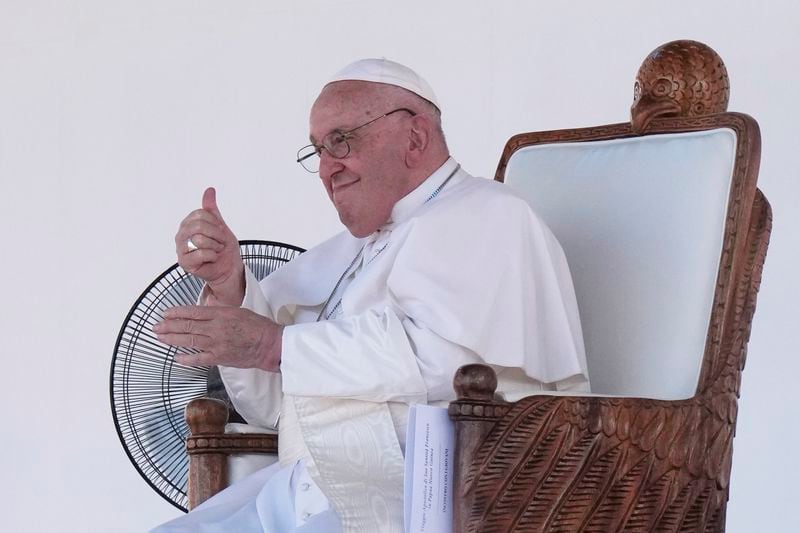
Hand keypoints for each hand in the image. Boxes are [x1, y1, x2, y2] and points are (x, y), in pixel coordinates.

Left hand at [154, 305, 282, 371]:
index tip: (165, 313)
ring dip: (173, 339)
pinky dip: (187, 359)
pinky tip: (176, 358)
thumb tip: (205, 308)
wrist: (270, 345)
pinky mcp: (220, 358)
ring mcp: (217, 344)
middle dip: (169, 326)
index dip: (177, 313)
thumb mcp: (238, 311)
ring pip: (189, 341)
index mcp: (221, 314)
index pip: (193, 312)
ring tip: (160, 338)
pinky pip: (199, 359)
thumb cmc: (258, 327)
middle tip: (156, 326)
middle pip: (187, 326)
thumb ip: (220, 310)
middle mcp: (216, 328)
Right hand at [176, 187, 243, 305]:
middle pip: (198, 225)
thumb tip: (210, 190)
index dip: (215, 222)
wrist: (229, 267)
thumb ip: (212, 209)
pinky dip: (212, 255)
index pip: (200, 214)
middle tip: (221, 241)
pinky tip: (212, 258)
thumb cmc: (223, 247)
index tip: (221, 230)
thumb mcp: (220, 225)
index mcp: (188, 224)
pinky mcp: (184, 263)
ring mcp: (181, 249)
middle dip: (216, 234)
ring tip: (216, 250)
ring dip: (215, 245)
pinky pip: (200, 253)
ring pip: (199, 239)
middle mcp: (181, 235)